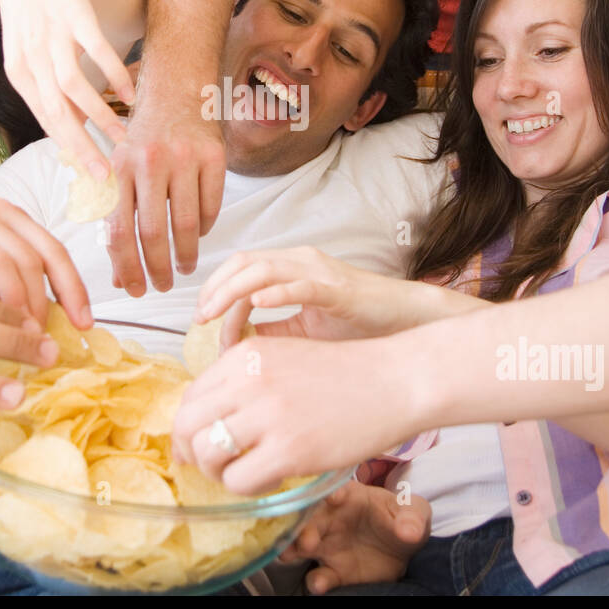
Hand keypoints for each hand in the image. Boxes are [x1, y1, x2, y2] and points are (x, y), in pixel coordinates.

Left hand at [0, 0, 135, 178]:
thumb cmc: (31, 23)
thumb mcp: (30, 60)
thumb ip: (47, 94)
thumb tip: (75, 128)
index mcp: (20, 74)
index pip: (45, 119)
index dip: (68, 148)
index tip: (90, 172)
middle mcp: (32, 58)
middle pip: (57, 111)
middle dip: (82, 145)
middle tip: (104, 171)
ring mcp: (53, 36)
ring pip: (73, 86)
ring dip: (99, 115)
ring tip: (121, 136)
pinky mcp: (75, 16)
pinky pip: (95, 50)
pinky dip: (112, 74)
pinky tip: (129, 93)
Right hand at [0, 198, 93, 325]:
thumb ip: (10, 292)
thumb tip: (47, 326)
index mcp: (12, 221)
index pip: (57, 253)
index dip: (76, 287)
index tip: (86, 322)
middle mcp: (1, 213)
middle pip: (52, 253)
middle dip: (69, 294)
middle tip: (77, 330)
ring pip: (28, 260)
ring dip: (37, 301)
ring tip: (36, 335)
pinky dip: (11, 293)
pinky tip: (11, 320)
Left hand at [105, 101, 224, 294]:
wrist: (175, 95)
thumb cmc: (142, 143)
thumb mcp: (120, 174)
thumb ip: (116, 223)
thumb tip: (120, 278)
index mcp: (118, 168)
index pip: (119, 230)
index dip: (128, 267)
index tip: (137, 289)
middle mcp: (149, 161)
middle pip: (154, 232)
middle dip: (159, 269)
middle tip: (164, 287)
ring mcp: (184, 158)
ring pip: (187, 224)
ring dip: (186, 255)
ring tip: (185, 268)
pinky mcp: (214, 156)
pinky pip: (211, 207)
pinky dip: (205, 229)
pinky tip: (199, 234)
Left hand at [172, 334, 418, 494]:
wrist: (397, 380)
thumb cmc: (347, 375)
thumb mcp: (285, 359)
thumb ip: (246, 381)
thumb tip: (210, 420)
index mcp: (245, 354)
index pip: (190, 395)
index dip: (190, 427)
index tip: (200, 444)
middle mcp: (248, 379)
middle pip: (187, 425)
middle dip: (192, 453)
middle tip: (211, 467)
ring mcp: (267, 414)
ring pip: (206, 454)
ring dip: (218, 473)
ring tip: (243, 473)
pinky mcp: (288, 449)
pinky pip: (238, 481)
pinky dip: (246, 488)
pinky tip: (269, 480)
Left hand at [195, 246, 487, 345]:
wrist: (408, 325)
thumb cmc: (360, 329)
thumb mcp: (306, 332)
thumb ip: (275, 333)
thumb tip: (239, 346)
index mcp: (291, 270)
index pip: (240, 268)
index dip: (216, 291)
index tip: (204, 325)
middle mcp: (301, 263)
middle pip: (243, 262)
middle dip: (215, 288)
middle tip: (199, 319)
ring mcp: (320, 273)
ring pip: (263, 269)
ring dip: (233, 292)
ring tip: (215, 316)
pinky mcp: (338, 290)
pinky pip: (301, 286)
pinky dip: (276, 292)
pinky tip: (258, 305)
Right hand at [281, 482, 430, 593]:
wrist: (404, 548)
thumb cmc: (403, 518)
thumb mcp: (414, 512)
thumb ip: (412, 518)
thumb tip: (409, 531)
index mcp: (348, 496)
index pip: (333, 489)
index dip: (329, 491)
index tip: (333, 498)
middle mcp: (330, 518)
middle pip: (309, 518)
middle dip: (303, 526)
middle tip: (306, 539)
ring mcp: (328, 545)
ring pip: (302, 545)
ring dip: (293, 549)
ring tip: (291, 555)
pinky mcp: (334, 571)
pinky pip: (319, 576)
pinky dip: (316, 581)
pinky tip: (320, 584)